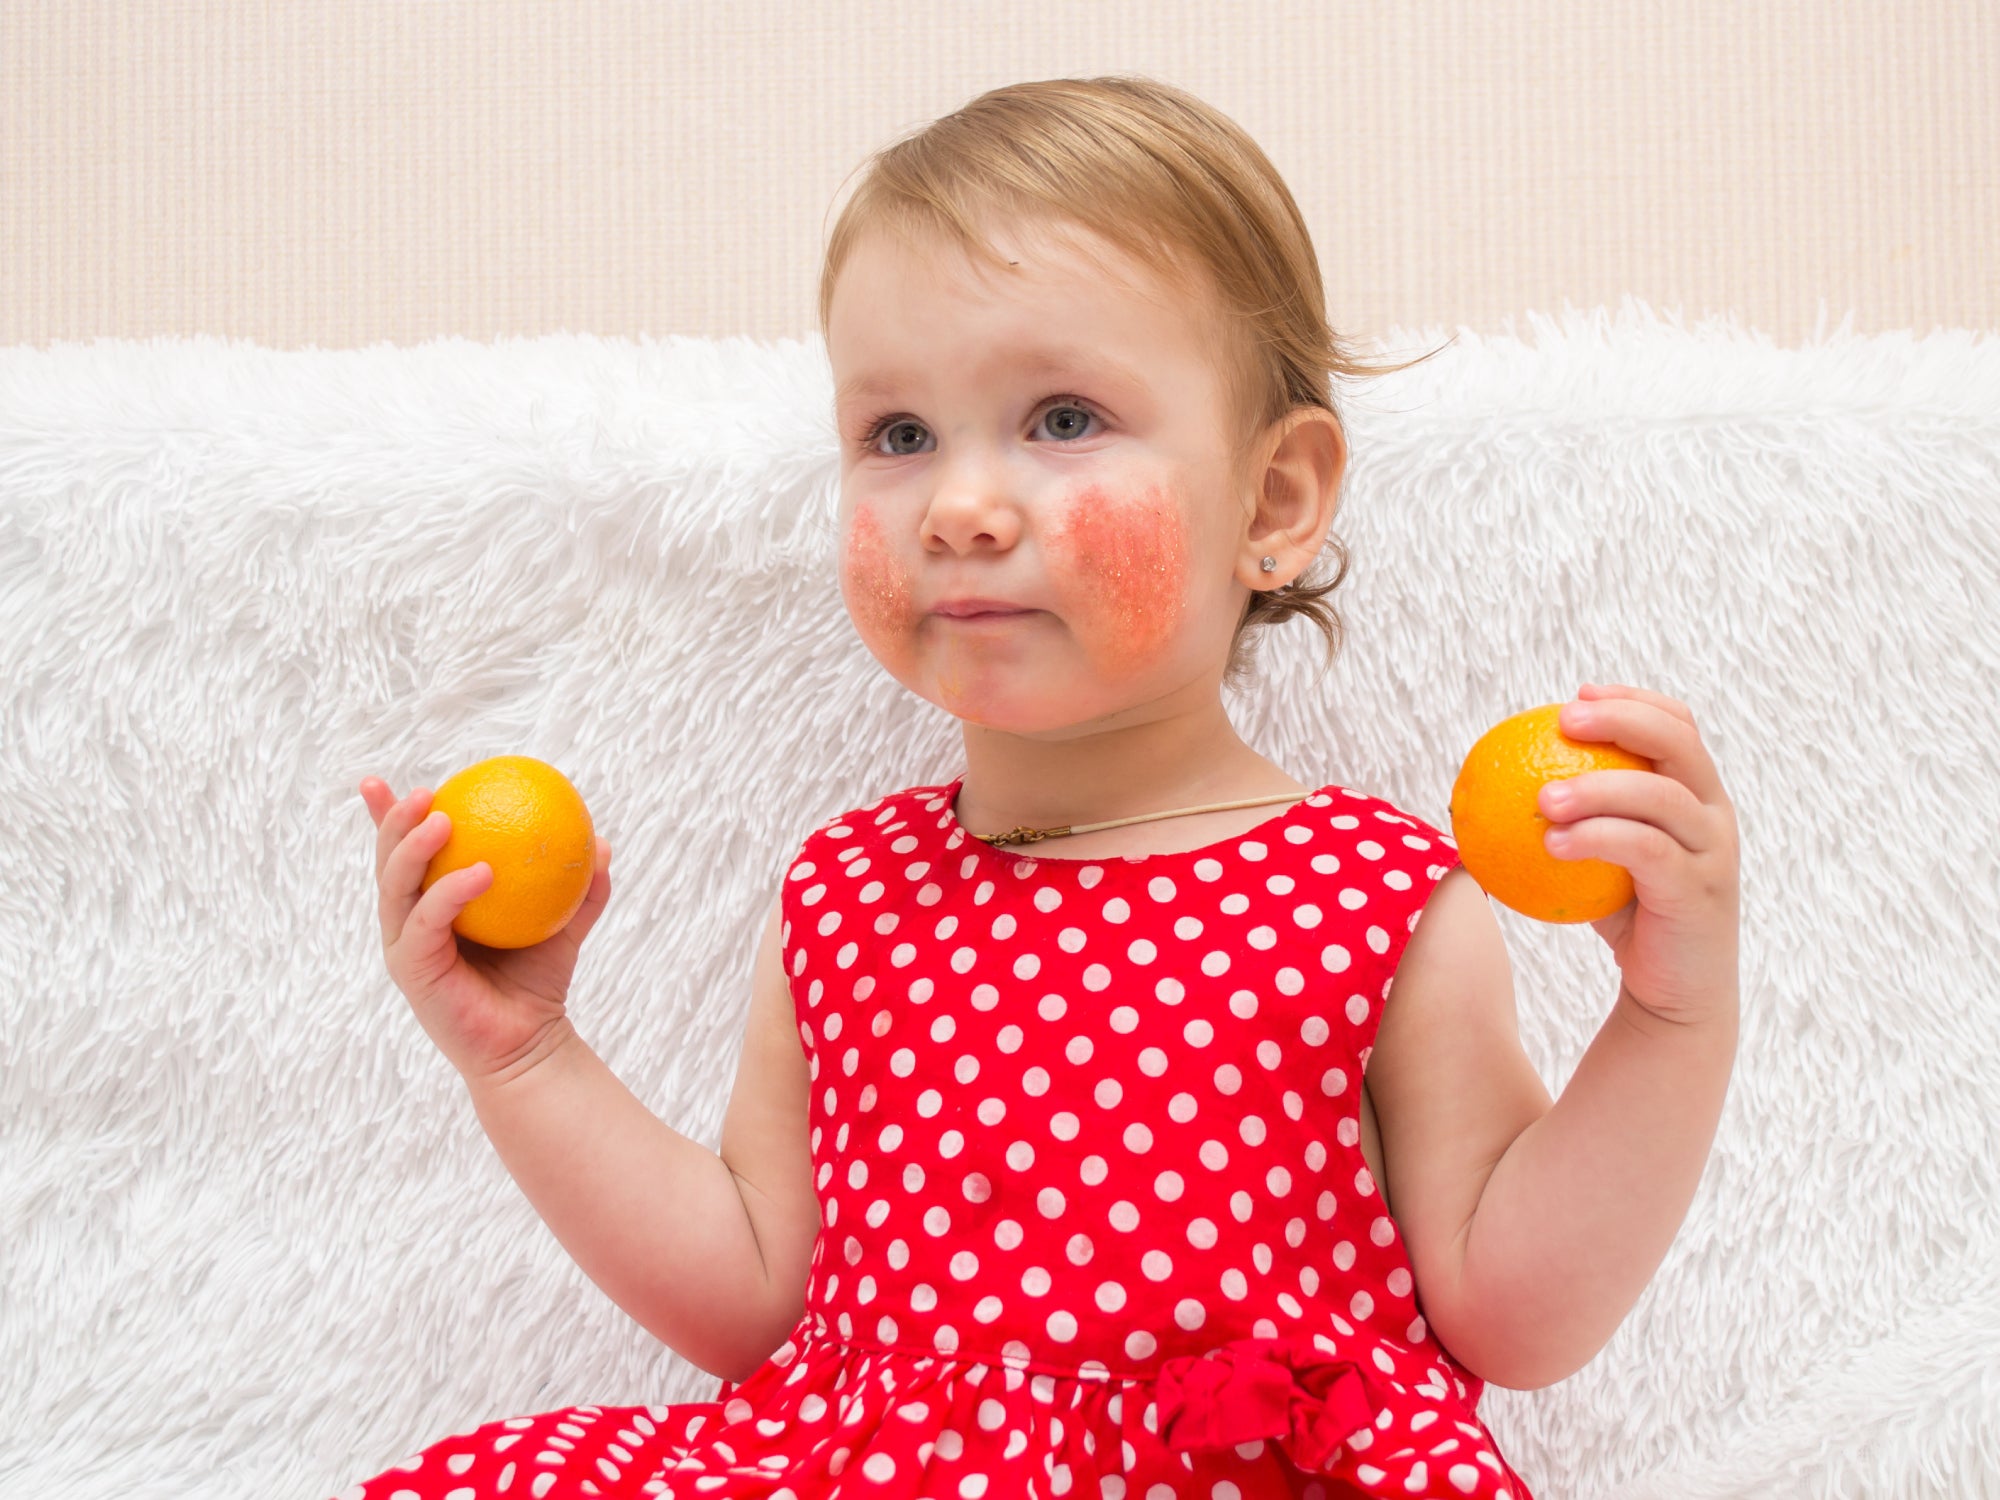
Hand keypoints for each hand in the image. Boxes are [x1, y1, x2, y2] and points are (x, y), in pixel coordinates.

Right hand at [359, 776, 614, 1080]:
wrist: (531, 1044)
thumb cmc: (538, 982)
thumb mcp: (565, 924)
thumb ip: (580, 885)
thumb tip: (602, 843)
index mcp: (431, 903)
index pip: (403, 851)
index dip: (387, 814)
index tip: (382, 779)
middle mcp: (409, 921)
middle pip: (388, 860)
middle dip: (393, 820)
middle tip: (424, 792)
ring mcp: (405, 946)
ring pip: (394, 886)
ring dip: (411, 846)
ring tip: (441, 818)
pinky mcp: (412, 971)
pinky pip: (427, 921)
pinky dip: (450, 892)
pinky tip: (481, 872)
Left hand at [1536, 683, 1740, 1025]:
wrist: (1674, 992)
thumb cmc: (1626, 915)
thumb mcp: (1595, 855)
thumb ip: (1570, 816)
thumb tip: (1490, 787)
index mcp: (1695, 794)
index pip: (1678, 726)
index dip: (1633, 700)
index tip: (1577, 694)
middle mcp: (1712, 813)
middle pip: (1680, 744)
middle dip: (1623, 719)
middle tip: (1563, 720)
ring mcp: (1712, 851)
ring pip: (1662, 796)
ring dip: (1598, 787)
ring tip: (1541, 799)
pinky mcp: (1699, 890)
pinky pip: (1646, 851)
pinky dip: (1599, 839)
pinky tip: (1553, 843)